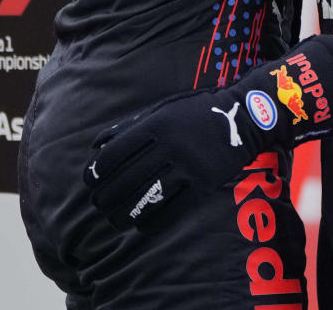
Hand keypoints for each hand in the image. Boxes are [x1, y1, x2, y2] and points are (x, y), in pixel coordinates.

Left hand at [86, 39, 332, 233]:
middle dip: (106, 195)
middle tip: (98, 204)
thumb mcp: (164, 108)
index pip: (116, 152)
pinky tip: (141, 226)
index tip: (90, 180)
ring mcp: (186, 166)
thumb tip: (97, 144)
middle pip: (126, 178)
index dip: (98, 170)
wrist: (242, 116)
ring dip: (124, 212)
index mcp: (156, 123)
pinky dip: (152, 221)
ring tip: (114, 219)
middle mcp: (167, 145)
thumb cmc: (198, 110)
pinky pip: (172, 209)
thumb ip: (131, 125)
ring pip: (146, 196)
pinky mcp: (202, 183)